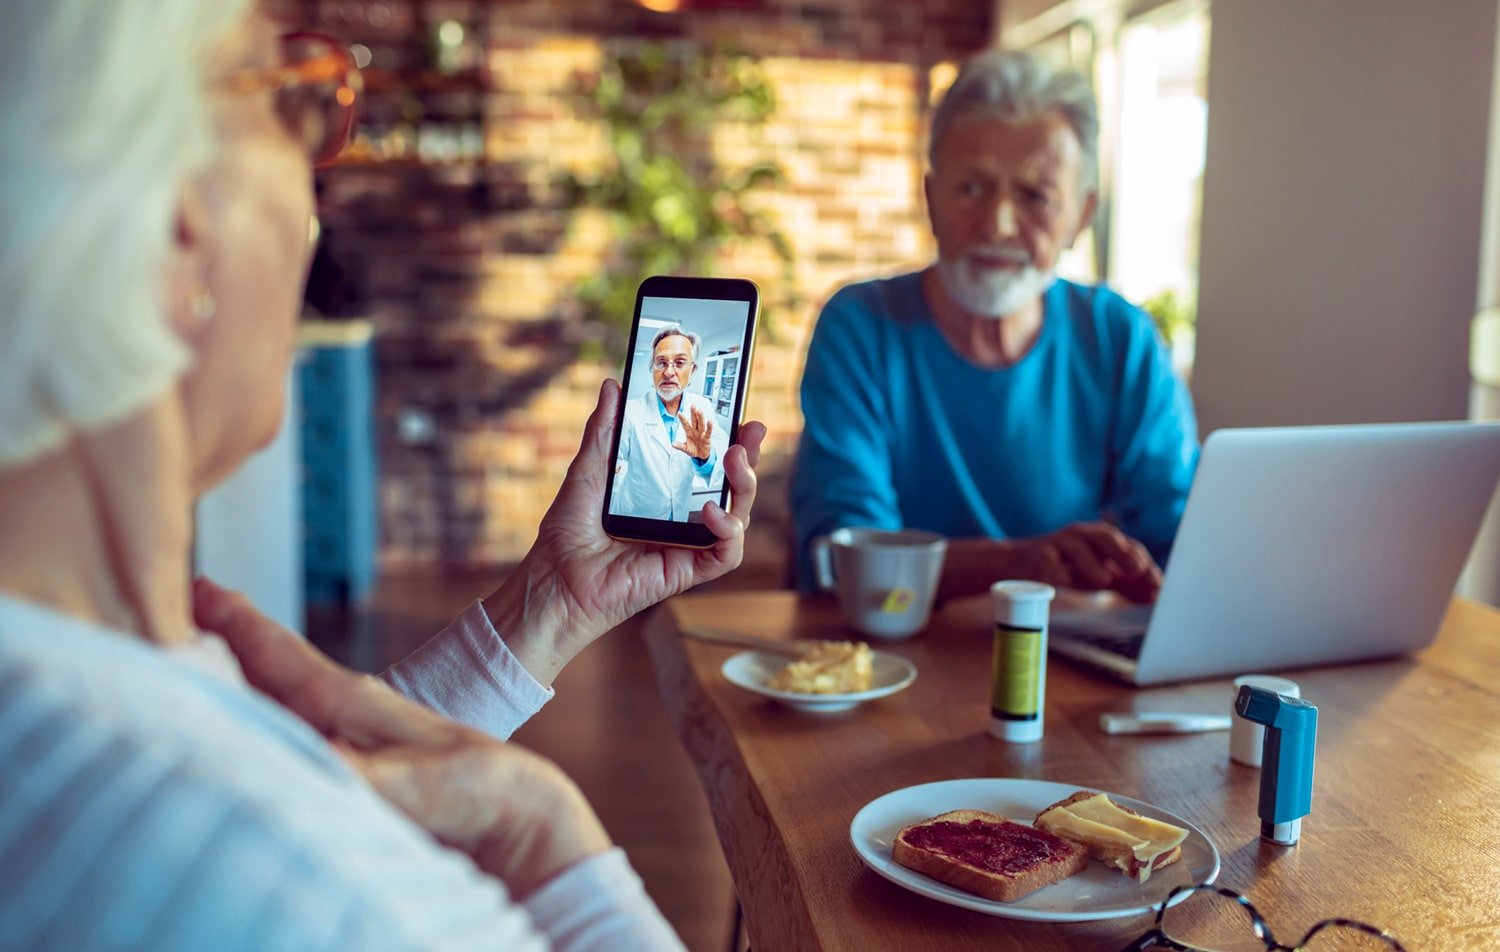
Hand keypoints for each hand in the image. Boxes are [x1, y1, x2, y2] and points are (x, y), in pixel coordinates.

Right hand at [192, 577, 610, 898]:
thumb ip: (360, 776)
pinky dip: (264, 711)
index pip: (279, 654)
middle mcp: (342, 707)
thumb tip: (310, 763)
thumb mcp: (413, 783)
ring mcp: (347, 729)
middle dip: (223, 638)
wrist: (510, 798)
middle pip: (269, 665)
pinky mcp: (354, 757)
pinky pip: (295, 724)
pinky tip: (248, 717)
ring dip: (239, 672)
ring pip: (280, 691)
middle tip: (179, 607)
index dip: (236, 622)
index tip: (198, 587)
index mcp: (348, 701)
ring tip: (197, 652)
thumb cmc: (467, 785)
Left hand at [486, 378, 765, 683]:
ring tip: (734, 460)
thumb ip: (603, 431)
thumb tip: (614, 386)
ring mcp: (688, 547)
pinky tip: (712, 510)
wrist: (553, 581)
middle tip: (751, 430)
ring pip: (739, 517)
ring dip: (745, 487)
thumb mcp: (588, 471)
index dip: (728, 441)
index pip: (707, 466)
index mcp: (664, 495)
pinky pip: (726, 554)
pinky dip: (729, 531)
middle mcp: (682, 520)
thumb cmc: (566, 535)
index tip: (737, 414)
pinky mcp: (687, 572)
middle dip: (749, 459)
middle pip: (732, 489)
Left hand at [671, 405, 713, 460]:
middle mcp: (695, 430)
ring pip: (701, 424)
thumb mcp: (685, 448)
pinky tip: (709, 420)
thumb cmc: (693, 449)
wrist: (701, 455)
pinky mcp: (707, 437)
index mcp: (689, 432)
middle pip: (694, 421)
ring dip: (700, 417)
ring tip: (699, 410)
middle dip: (693, 413)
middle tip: (692, 405)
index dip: (682, 419)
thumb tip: (672, 444)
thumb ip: (680, 446)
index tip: (679, 413)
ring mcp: (701, 433)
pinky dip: (709, 426)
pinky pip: (708, 431)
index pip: (685, 424)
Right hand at [1006, 522, 1161, 602]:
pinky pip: (1047, 561)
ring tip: (1104, 580)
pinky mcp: (1035, 555)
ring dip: (1091, 563)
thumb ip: (1125, 583)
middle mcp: (1079, 535)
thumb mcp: (1096, 574)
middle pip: (1105, 536)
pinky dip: (1056, 571)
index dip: (1144, 563)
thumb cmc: (1062, 568)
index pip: (1127, 546)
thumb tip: (1156, 597)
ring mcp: (1056, 543)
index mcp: (1098, 539)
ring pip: (1076, 546)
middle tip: (1137, 571)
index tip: (1157, 583)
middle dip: (1123, 553)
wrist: (1015, 564)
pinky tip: (1063, 583)